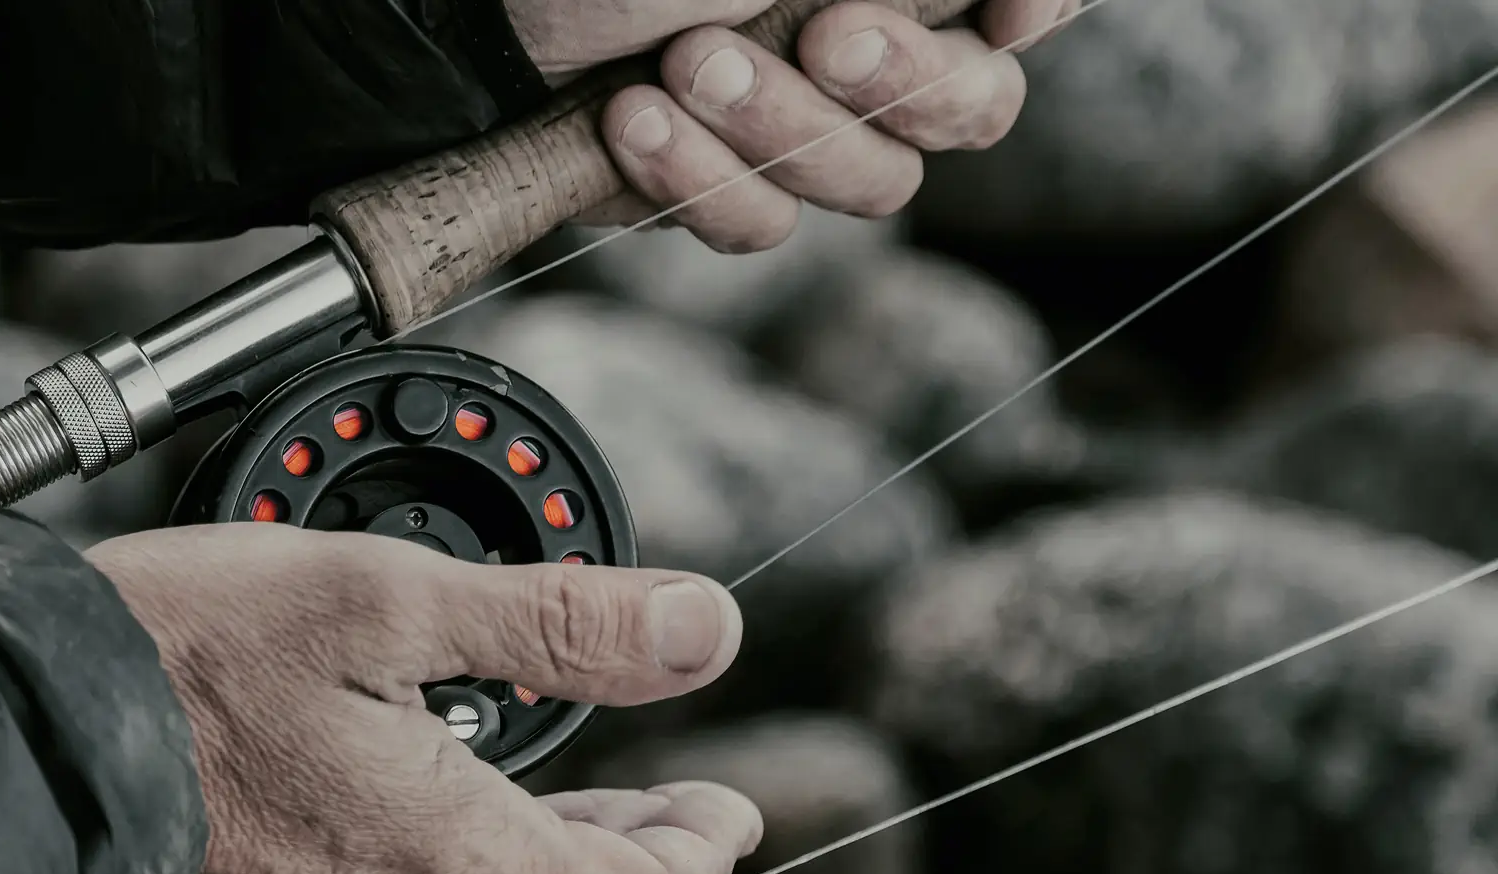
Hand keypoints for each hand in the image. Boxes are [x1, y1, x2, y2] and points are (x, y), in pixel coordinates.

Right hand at [85, 523, 762, 873]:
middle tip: (689, 805)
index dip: (701, 854)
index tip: (733, 811)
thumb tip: (699, 629)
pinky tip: (462, 782)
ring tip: (595, 788)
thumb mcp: (391, 600)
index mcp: (450, 857)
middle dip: (642, 850)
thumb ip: (558, 622)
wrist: (20, 722)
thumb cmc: (185, 656)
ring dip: (560, 844)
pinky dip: (473, 844)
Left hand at [505, 0, 1081, 250]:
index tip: (1008, 9)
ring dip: (779, 131)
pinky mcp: (721, 186)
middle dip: (902, 81)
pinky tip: (632, 127)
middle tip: (824, 34)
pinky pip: (764, 227)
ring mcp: (793, 120)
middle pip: (974, 104)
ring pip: (870, 183)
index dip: (1043, 4)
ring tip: (679, 69)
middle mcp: (858, 34)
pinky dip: (702, 185)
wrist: (455, 25)